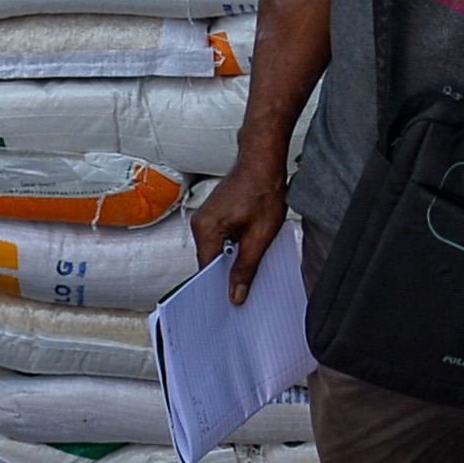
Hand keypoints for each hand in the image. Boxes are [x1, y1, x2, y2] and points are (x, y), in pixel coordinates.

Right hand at [193, 152, 290, 300]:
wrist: (263, 159)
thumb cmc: (263, 189)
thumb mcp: (261, 235)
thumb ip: (246, 267)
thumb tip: (235, 295)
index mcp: (206, 230)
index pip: (206, 271)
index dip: (219, 288)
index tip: (232, 303)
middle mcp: (200, 225)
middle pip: (210, 263)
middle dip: (228, 275)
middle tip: (246, 290)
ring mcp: (206, 219)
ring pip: (217, 252)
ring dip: (233, 260)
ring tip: (252, 263)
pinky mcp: (214, 216)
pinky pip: (220, 240)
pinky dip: (234, 247)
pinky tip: (249, 248)